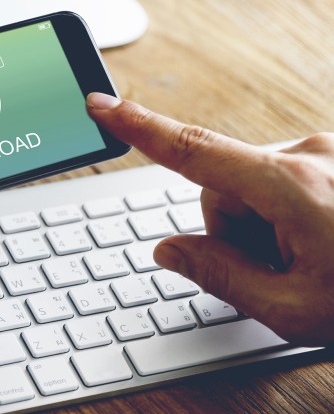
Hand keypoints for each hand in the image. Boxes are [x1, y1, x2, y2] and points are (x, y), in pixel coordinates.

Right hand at [87, 92, 333, 345]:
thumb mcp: (292, 307)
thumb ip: (217, 273)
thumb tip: (168, 251)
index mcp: (290, 185)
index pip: (190, 150)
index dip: (138, 129)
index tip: (102, 106)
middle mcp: (311, 154)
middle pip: (222, 185)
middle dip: (231, 229)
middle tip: (275, 272)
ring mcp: (331, 152)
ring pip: (255, 185)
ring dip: (264, 225)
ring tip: (312, 262)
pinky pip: (289, 179)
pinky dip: (290, 212)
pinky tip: (325, 243)